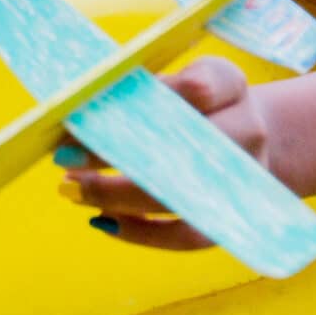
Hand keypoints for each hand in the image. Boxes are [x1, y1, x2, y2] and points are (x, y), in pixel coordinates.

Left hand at [61, 58, 276, 250]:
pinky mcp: (233, 217)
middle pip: (181, 145)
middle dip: (115, 152)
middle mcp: (248, 130)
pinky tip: (101, 221)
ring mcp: (245, 179)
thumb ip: (138, 87)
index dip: (144, 98)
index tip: (89, 105)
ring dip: (118, 196)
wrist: (250, 136)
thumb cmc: (191, 103)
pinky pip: (188, 235)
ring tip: (72, 190)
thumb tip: (75, 106)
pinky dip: (141, 232)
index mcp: (230, 84)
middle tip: (64, 157)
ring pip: (181, 194)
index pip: (196, 88)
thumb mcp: (176, 79)